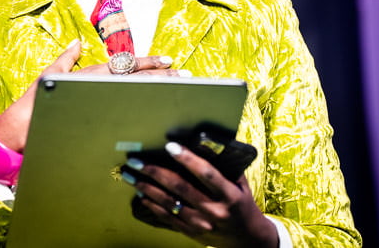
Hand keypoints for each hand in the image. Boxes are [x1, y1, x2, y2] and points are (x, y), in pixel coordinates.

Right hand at [0, 40, 174, 150]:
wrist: (19, 128)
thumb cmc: (35, 102)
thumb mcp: (50, 74)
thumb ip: (66, 58)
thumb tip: (76, 42)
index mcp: (89, 72)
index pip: (125, 64)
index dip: (148, 62)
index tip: (168, 61)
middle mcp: (94, 80)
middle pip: (134, 74)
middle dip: (161, 73)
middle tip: (183, 74)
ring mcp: (94, 95)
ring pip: (132, 87)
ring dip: (156, 85)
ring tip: (177, 84)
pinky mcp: (91, 109)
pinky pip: (122, 107)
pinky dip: (141, 104)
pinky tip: (156, 106)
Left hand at [125, 143, 278, 247]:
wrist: (247, 240)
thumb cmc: (242, 203)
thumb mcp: (240, 184)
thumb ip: (223, 166)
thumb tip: (203, 141)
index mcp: (229, 194)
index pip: (206, 173)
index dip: (188, 159)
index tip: (170, 146)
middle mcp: (214, 210)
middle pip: (180, 188)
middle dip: (155, 172)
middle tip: (135, 160)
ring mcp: (201, 224)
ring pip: (169, 204)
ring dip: (147, 188)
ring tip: (130, 176)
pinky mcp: (192, 233)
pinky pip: (168, 218)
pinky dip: (152, 206)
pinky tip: (141, 195)